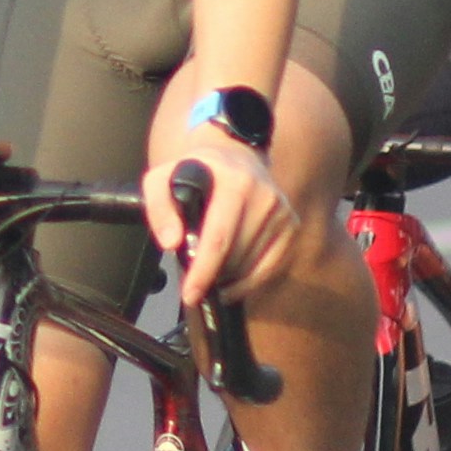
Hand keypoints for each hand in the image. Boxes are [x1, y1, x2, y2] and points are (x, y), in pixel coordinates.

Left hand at [151, 104, 298, 303]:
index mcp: (234, 182)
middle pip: (236, 256)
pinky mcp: (291, 225)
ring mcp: (281, 211)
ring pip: (252, 265)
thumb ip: (158, 207)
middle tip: (194, 285)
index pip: (219, 237)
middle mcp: (264, 196)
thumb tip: (171, 242)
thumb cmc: (194, 172)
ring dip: (229, 279)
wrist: (235, 157)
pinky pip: (269, 267)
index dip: (203, 270)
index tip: (190, 294)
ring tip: (211, 273)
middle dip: (212, 277)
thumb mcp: (163, 178)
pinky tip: (231, 281)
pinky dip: (249, 281)